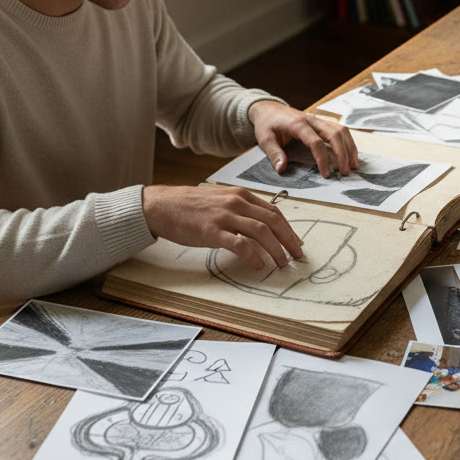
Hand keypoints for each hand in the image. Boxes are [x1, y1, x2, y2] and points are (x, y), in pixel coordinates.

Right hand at [142, 185, 302, 268]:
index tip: (295, 242)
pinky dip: (253, 256)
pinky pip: (239, 244)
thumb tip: (259, 227)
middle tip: (297, 255)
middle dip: (289, 240)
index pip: (273, 211)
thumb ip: (239, 209)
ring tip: (282, 263)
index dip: (288, 228)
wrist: (161, 206)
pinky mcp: (212, 231)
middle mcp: (236, 202)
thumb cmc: (188, 206)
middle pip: (273, 221)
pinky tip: (259, 265)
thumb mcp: (219, 200)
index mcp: (240, 195)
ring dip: (276, 249)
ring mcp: (224, 216)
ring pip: (261, 231)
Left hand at [247, 100, 357, 177]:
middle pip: (335, 134)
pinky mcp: (322, 123)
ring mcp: (318, 120)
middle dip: (343, 154)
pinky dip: (347, 143)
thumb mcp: (264, 140)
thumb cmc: (267, 124)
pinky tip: (350, 155)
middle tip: (346, 172)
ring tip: (353, 165)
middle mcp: (312, 120)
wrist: (268, 109)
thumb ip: (274, 154)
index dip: (322, 159)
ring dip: (349, 147)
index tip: (326, 174)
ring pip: (341, 130)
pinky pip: (340, 130)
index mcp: (297, 124)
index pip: (316, 142)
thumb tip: (282, 169)